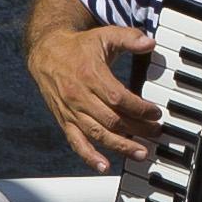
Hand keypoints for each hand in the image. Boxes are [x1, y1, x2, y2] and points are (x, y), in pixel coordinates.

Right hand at [38, 20, 165, 169]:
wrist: (46, 54)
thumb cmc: (79, 46)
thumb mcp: (105, 35)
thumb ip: (129, 38)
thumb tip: (150, 43)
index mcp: (90, 75)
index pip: (118, 98)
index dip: (139, 108)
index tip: (155, 113)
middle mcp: (80, 97)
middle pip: (111, 119)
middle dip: (137, 128)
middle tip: (155, 133)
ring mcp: (72, 112)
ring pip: (97, 134)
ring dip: (120, 146)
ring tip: (140, 153)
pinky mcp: (65, 121)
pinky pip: (76, 142)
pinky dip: (89, 157)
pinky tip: (104, 166)